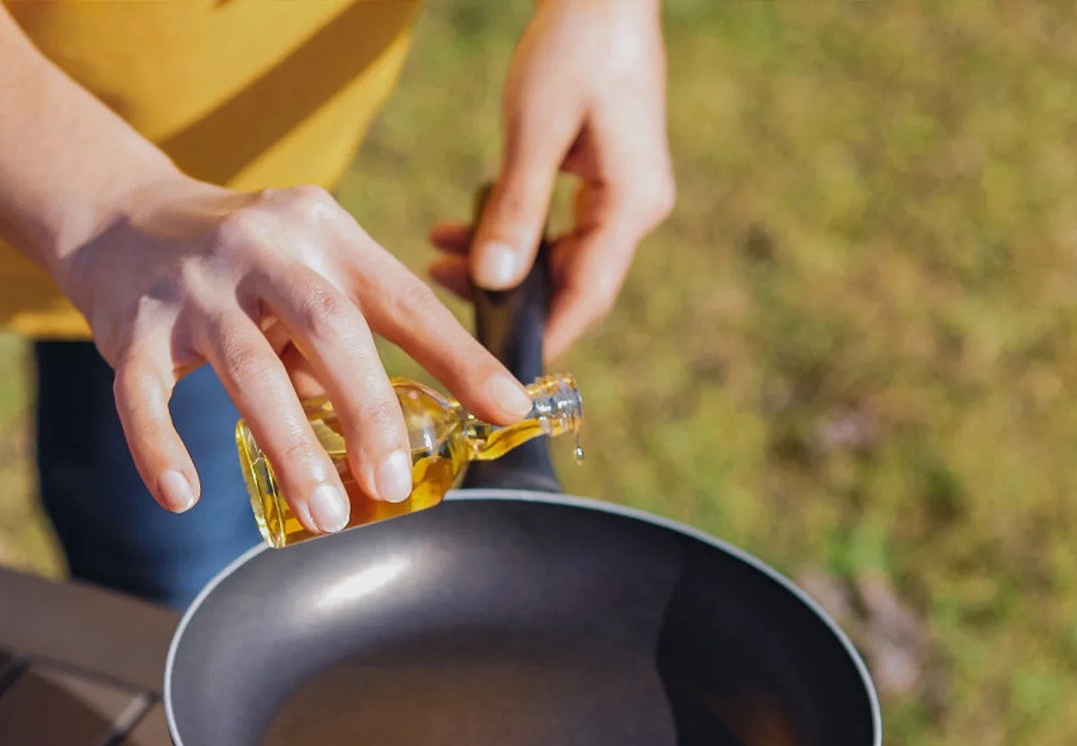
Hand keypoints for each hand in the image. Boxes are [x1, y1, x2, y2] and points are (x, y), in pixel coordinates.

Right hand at [61, 177, 534, 529]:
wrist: (122, 219)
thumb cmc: (245, 270)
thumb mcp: (307, 274)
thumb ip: (347, 346)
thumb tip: (404, 441)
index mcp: (325, 235)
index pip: (403, 299)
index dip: (459, 356)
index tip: (506, 408)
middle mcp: (264, 248)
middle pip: (329, 328)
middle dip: (369, 410)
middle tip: (393, 482)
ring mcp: (194, 285)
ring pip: (248, 368)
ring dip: (291, 447)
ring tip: (325, 514)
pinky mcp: (132, 326)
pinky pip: (142, 394)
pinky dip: (160, 448)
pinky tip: (183, 496)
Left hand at [429, 0, 673, 360]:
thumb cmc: (576, 45)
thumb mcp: (535, 131)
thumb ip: (514, 211)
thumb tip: (491, 282)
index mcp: (630, 204)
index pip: (586, 297)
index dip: (542, 337)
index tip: (496, 368)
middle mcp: (635, 209)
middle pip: (572, 285)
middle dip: (508, 300)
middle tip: (447, 306)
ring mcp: (622, 197)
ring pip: (558, 259)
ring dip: (502, 265)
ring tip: (441, 260)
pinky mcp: (604, 180)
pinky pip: (557, 229)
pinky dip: (513, 233)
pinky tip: (465, 229)